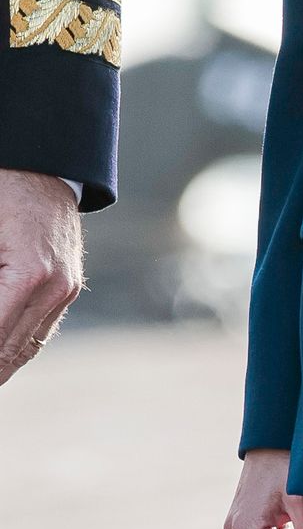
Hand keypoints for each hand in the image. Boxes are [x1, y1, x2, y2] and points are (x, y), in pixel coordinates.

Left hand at [0, 168, 83, 386]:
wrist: (45, 162)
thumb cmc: (2, 193)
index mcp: (30, 275)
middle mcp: (56, 287)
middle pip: (8, 352)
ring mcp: (67, 288)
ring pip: (26, 348)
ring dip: (1, 366)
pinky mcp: (69, 284)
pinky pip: (39, 331)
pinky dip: (15, 350)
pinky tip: (0, 360)